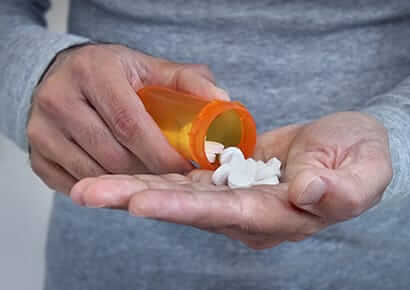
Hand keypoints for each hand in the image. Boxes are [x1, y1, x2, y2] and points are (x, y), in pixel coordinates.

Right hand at [27, 44, 228, 193]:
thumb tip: (223, 101)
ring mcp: (42, 130)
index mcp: (94, 72)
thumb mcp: (148, 68)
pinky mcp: (37, 155)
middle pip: (112, 154)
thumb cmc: (114, 74)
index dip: (161, 152)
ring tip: (152, 181)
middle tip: (174, 181)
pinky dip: (104, 188)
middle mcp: (60, 99)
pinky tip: (123, 182)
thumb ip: (188, 81)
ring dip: (127, 184)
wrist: (61, 76)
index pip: (130, 123)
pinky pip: (75, 184)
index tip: (186, 169)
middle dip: (149, 174)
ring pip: (94, 173)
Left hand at [70, 112, 391, 248]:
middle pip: (189, 210)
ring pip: (179, 195)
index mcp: (282, 217)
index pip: (228, 214)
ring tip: (87, 188)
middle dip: (139, 201)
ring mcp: (236, 198)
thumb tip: (310, 191)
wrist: (351, 148)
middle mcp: (251, 215)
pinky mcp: (229, 179)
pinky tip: (120, 174)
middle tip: (88, 195)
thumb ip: (342, 188)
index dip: (184, 209)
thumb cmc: (363, 159)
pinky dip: (154, 174)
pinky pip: (187, 178)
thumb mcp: (365, 171)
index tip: (140, 203)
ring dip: (134, 189)